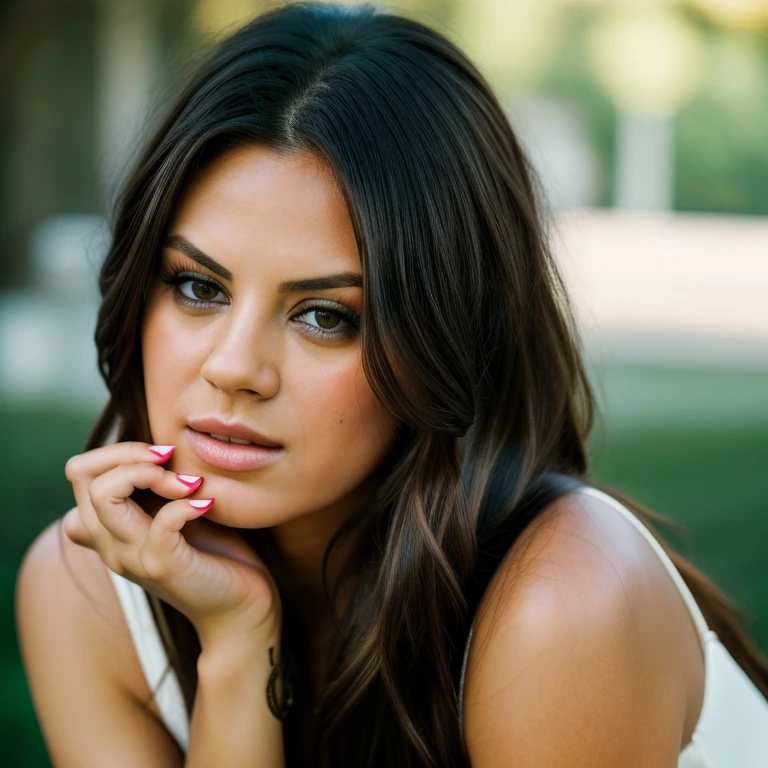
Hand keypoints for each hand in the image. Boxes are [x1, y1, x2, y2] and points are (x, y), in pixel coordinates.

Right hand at [62, 442, 280, 646]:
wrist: (240, 606)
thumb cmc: (214, 552)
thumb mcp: (177, 510)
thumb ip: (159, 486)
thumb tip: (158, 447)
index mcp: (108, 528)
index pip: (79, 471)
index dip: (118, 451)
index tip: (164, 455)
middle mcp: (109, 543)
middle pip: (82, 475)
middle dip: (130, 454)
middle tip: (172, 465)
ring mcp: (131, 557)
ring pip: (103, 494)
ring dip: (151, 475)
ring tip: (189, 484)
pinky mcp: (162, 567)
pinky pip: (160, 522)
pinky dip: (186, 504)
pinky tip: (207, 504)